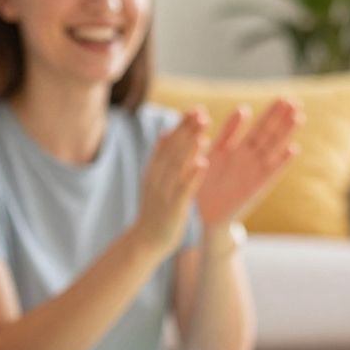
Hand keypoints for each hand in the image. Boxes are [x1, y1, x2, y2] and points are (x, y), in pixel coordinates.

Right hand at [135, 109, 211, 250]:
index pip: (168, 143)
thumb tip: (167, 132)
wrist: (146, 241)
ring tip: (203, 131)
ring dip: (191, 147)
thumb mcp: (156, 179)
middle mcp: (158, 177)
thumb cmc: (157, 209)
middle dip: (187, 130)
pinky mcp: (174, 208)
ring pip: (178, 166)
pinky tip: (203, 162)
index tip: (195, 109)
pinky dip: (193, 175)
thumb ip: (162, 157)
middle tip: (201, 112)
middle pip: (173, 150)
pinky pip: (184, 189)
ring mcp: (165, 192)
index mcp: (155, 169)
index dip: (181, 126)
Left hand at [195, 99, 300, 229]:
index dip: (269, 114)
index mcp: (234, 149)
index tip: (282, 97)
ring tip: (298, 116)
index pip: (255, 127)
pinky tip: (293, 148)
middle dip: (281, 118)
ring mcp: (253, 171)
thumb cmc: (202, 185)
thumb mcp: (205, 157)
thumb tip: (206, 113)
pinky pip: (271, 172)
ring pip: (271, 148)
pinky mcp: (256, 187)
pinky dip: (282, 161)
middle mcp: (247, 158)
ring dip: (285, 133)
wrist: (204, 217)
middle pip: (267, 133)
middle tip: (296, 100)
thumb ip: (210, 137)